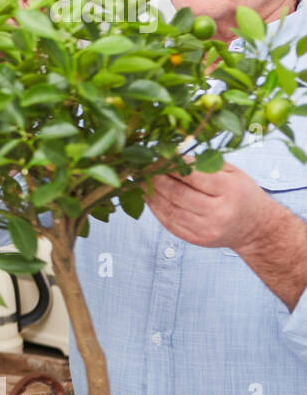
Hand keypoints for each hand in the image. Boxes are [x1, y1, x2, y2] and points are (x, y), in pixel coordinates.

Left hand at [146, 161, 277, 252]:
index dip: (171, 166)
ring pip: (170, 209)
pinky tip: (148, 197)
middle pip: (178, 194)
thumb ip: (203, 164)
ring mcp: (207, 229)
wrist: (254, 227)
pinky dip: (155, 209)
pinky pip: (169, 223)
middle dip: (156, 180)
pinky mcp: (197, 239)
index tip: (157, 158)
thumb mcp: (231, 173)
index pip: (194, 176)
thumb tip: (171, 155)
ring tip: (140, 182)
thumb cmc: (240, 193)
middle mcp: (219, 212)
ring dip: (151, 194)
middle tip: (143, 169)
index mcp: (230, 190)